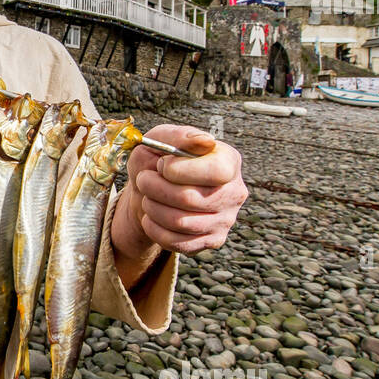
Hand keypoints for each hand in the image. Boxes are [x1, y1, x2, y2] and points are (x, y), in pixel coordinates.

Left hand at [113, 125, 246, 273]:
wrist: (152, 193)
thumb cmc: (159, 162)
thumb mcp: (161, 140)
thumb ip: (180, 136)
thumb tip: (204, 141)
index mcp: (229, 161)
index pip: (215, 171)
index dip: (181, 170)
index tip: (162, 164)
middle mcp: (234, 192)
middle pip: (191, 199)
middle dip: (156, 188)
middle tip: (143, 180)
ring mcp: (226, 219)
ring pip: (181, 222)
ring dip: (153, 208)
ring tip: (146, 197)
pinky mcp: (213, 240)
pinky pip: (178, 242)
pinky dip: (155, 229)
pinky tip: (150, 216)